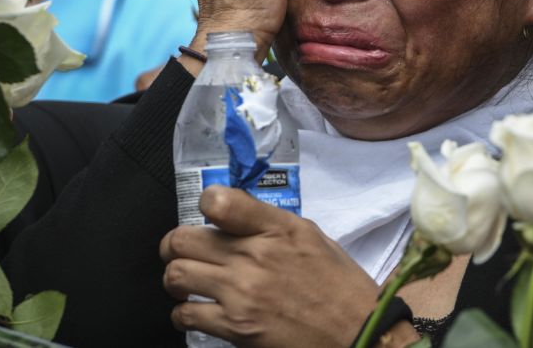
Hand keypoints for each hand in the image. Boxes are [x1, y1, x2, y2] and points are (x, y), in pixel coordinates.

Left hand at [160, 186, 380, 347]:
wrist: (357, 330)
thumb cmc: (339, 285)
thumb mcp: (311, 236)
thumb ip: (270, 223)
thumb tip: (234, 216)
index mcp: (278, 227)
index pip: (219, 201)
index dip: (205, 203)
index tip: (208, 214)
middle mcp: (255, 256)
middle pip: (183, 239)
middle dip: (175, 245)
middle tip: (182, 251)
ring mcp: (242, 293)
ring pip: (176, 275)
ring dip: (176, 278)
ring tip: (187, 281)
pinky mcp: (236, 327)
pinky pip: (186, 315)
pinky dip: (184, 312)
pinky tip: (198, 309)